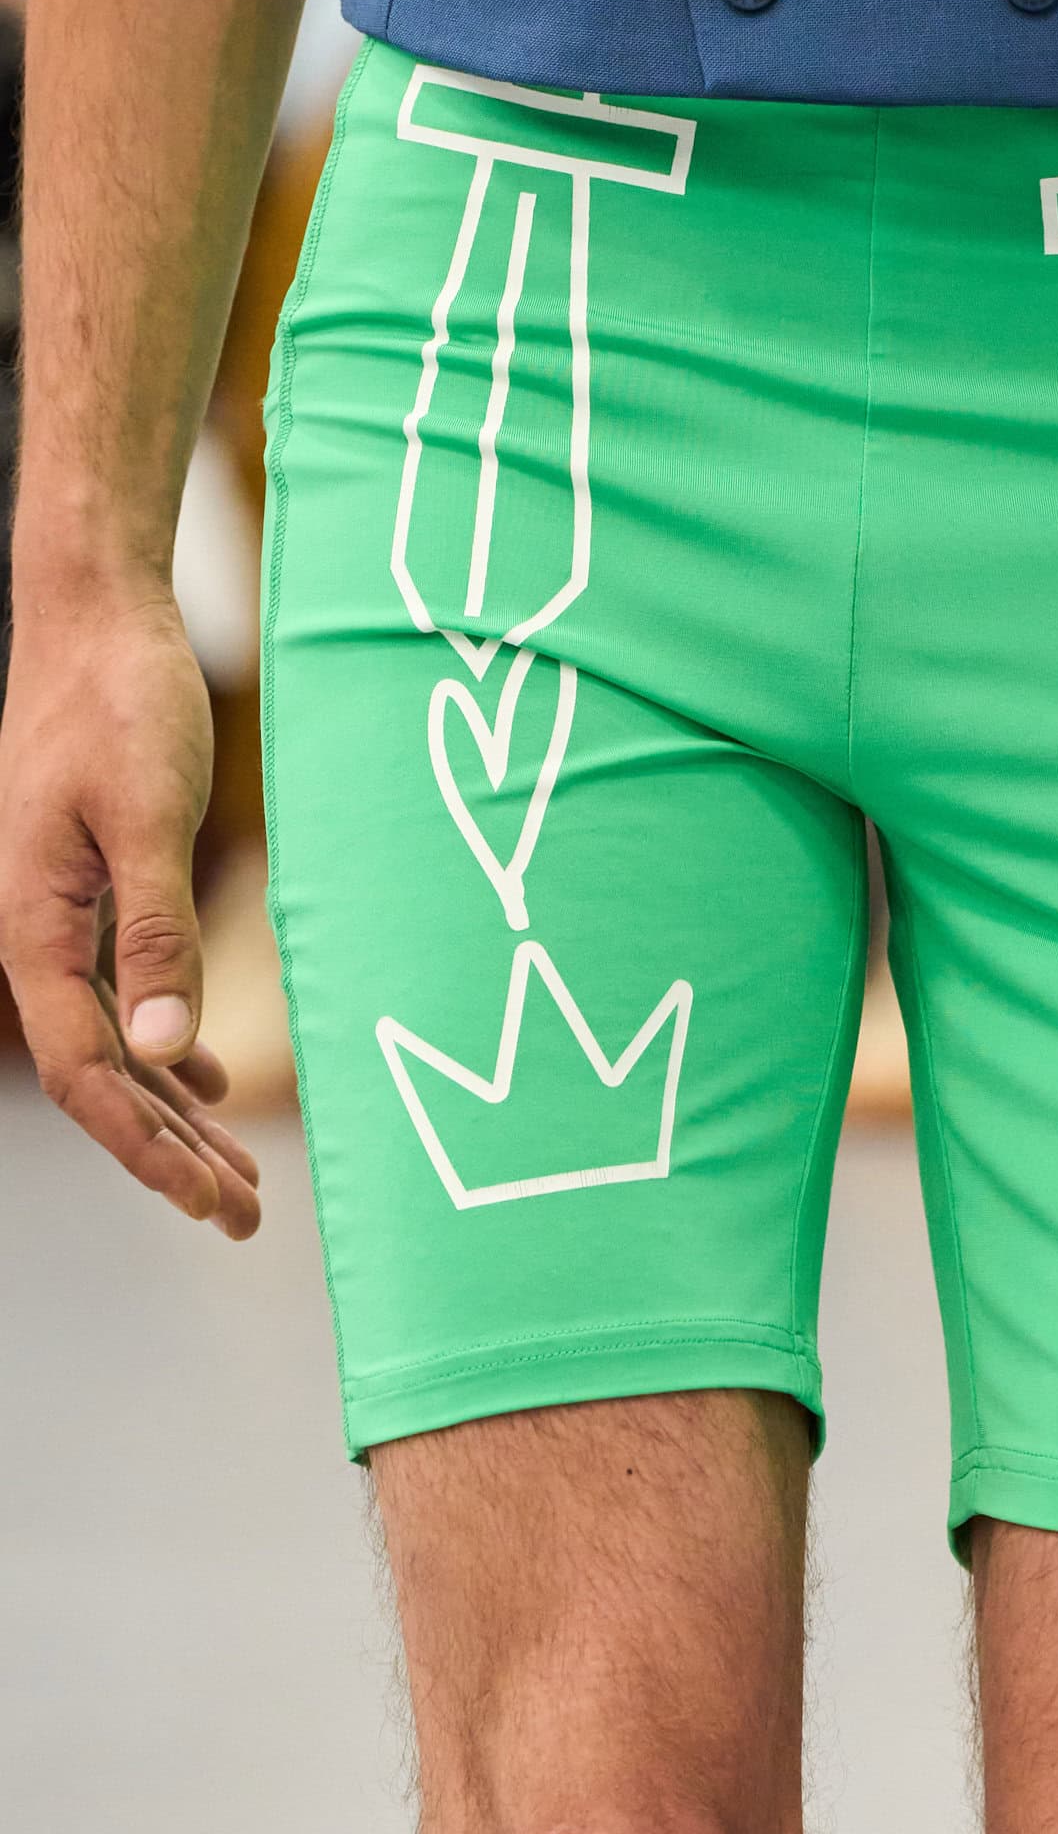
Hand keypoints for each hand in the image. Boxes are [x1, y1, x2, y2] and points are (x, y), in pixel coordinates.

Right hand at [0, 589, 259, 1235]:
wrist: (94, 617)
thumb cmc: (118, 702)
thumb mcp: (149, 815)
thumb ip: (156, 929)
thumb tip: (169, 1045)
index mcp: (36, 931)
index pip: (86, 1074)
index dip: (144, 1147)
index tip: (207, 1199)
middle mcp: (38, 937)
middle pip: (104, 1078)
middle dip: (172, 1154)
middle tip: (245, 1216)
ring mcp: (62, 918)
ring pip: (120, 1043)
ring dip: (177, 1111)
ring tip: (239, 1176)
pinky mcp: (93, 889)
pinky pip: (127, 995)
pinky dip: (171, 1046)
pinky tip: (209, 1079)